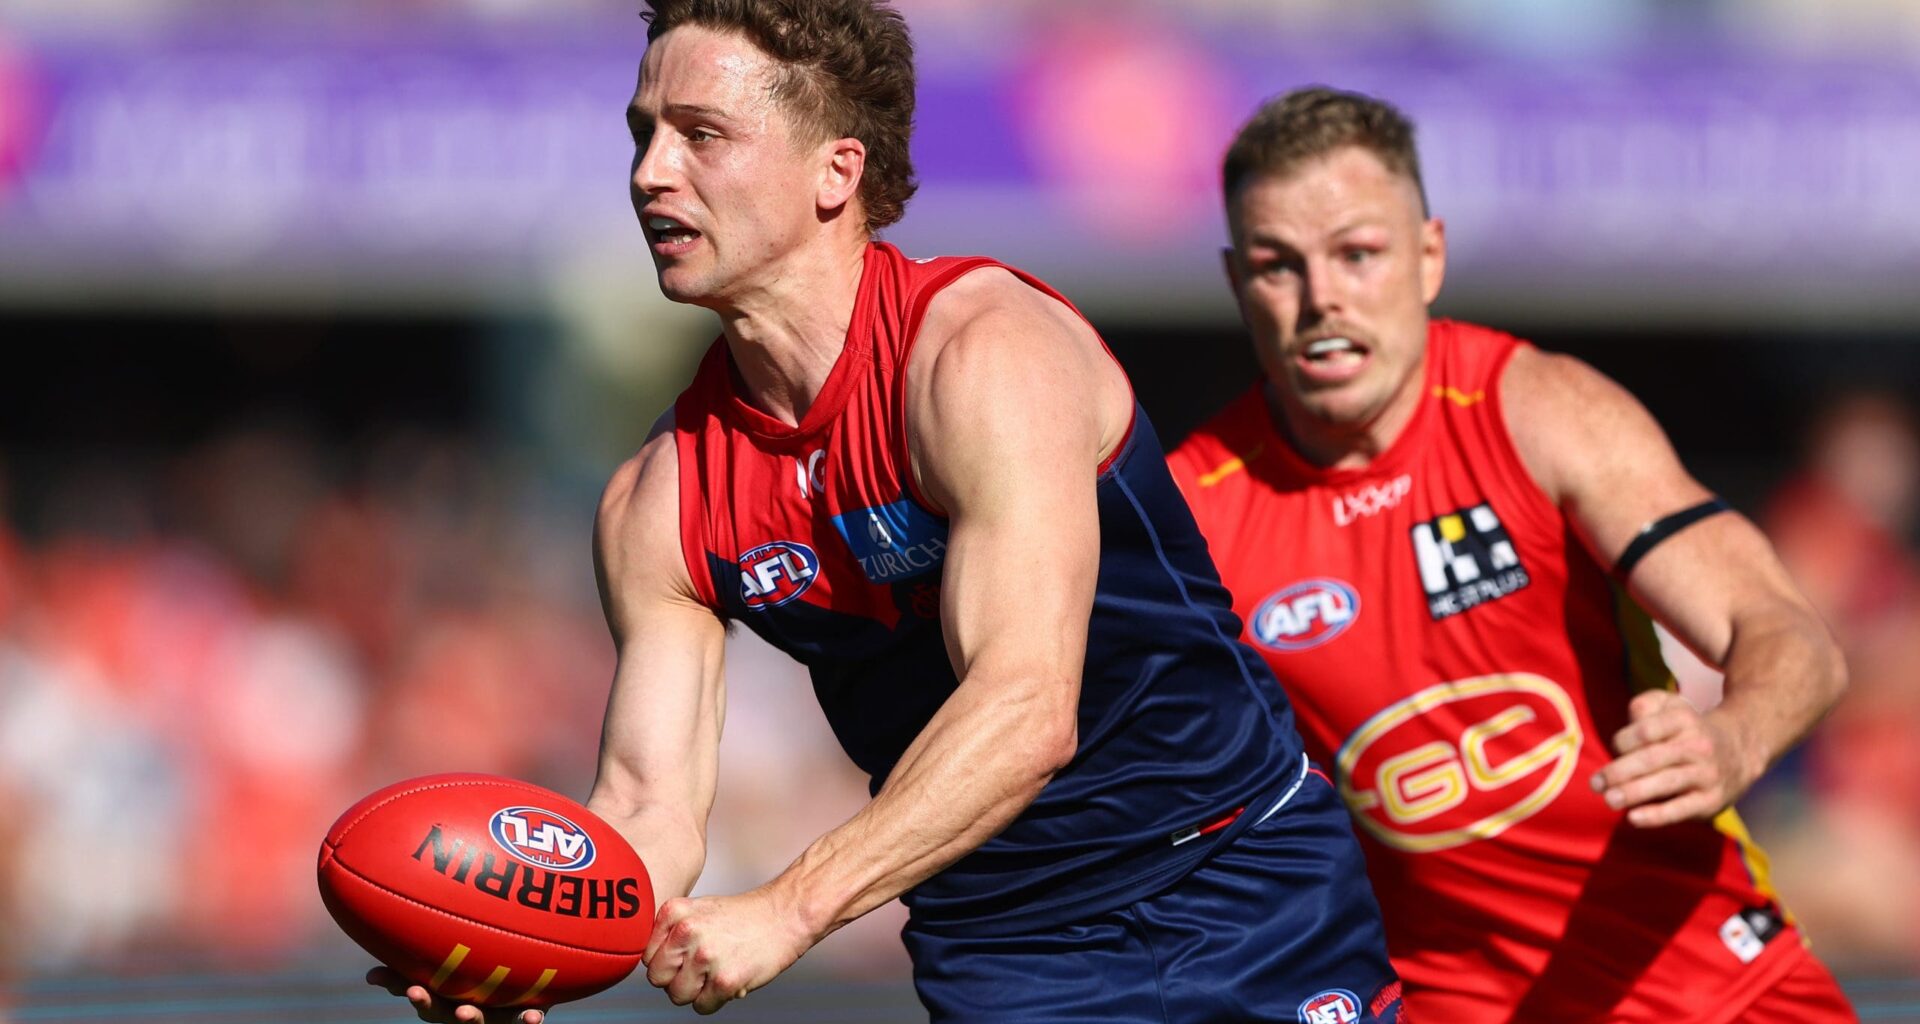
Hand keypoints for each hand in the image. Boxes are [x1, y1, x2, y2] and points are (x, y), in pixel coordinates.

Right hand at [366, 966, 545, 1023]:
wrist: (523, 989)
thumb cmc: (472, 978)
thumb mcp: (441, 973)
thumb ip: (408, 972)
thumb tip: (369, 977)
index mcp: (445, 1004)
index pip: (425, 1002)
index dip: (418, 996)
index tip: (410, 988)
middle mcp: (465, 1013)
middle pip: (445, 1016)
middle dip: (433, 1007)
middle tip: (425, 996)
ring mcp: (491, 1018)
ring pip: (480, 1023)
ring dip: (472, 1020)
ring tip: (465, 1013)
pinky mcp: (518, 1018)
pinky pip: (522, 1022)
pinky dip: (527, 1021)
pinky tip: (534, 1017)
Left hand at [643, 887, 814, 1013]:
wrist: (785, 915)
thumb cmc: (744, 915)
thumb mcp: (699, 909)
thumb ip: (671, 931)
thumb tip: (651, 964)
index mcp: (675, 912)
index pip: (647, 955)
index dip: (667, 960)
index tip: (686, 956)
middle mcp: (686, 932)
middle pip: (657, 977)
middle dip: (676, 978)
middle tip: (700, 968)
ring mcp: (705, 956)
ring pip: (677, 995)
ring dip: (696, 991)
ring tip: (716, 973)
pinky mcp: (724, 979)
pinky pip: (702, 1006)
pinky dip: (715, 1000)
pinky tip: (729, 980)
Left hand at [1590, 690, 1760, 827]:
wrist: (1739, 750)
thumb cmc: (1686, 729)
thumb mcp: (1670, 705)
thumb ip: (1645, 705)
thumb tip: (1631, 722)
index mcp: (1683, 721)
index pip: (1645, 730)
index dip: (1623, 741)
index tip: (1615, 748)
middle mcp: (1697, 747)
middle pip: (1652, 758)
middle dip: (1619, 771)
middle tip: (1595, 784)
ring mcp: (1706, 775)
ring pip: (1666, 783)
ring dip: (1633, 793)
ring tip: (1608, 799)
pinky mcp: (1711, 801)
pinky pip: (1681, 809)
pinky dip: (1656, 815)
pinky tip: (1633, 818)